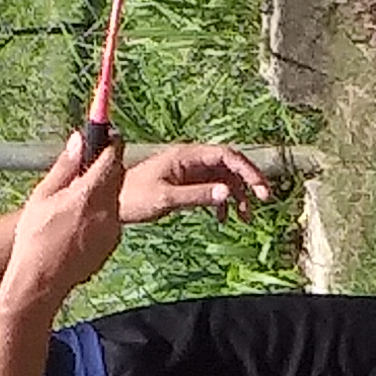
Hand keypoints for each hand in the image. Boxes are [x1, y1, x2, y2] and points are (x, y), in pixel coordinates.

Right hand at [7, 137, 129, 299]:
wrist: (41, 282)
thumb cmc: (35, 238)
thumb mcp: (42, 196)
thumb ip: (65, 166)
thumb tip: (79, 140)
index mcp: (89, 193)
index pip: (113, 156)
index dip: (111, 141)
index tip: (105, 134)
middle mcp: (107, 209)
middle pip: (117, 175)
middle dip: (107, 165)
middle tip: (88, 163)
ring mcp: (113, 228)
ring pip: (114, 197)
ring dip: (102, 190)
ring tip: (76, 199)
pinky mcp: (112, 243)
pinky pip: (111, 218)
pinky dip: (101, 212)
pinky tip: (79, 222)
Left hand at [117, 143, 274, 221]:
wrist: (111, 201)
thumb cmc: (134, 197)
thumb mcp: (167, 198)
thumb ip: (198, 195)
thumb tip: (229, 194)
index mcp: (187, 155)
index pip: (227, 156)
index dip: (248, 170)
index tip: (261, 190)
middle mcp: (191, 159)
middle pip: (230, 164)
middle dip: (248, 181)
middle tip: (264, 201)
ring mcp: (189, 171)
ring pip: (223, 178)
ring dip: (237, 195)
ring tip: (245, 218)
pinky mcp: (186, 183)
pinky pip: (212, 188)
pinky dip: (221, 202)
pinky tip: (222, 219)